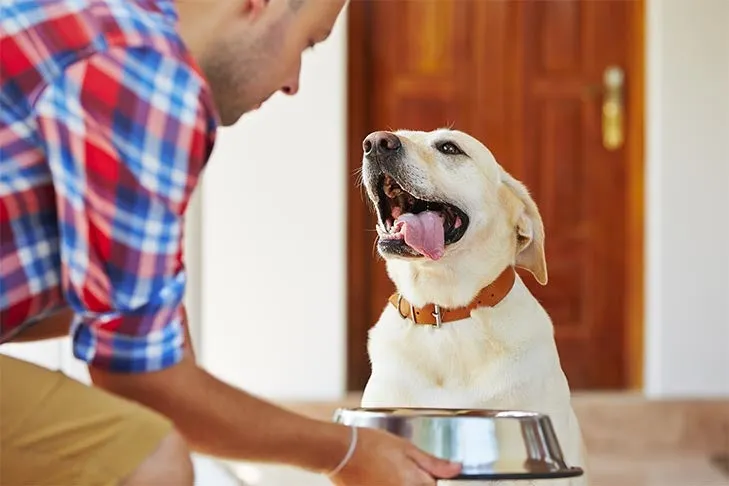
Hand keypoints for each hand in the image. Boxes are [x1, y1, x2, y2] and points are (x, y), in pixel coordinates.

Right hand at [329, 427, 461, 485]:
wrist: (340, 452)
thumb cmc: (372, 445)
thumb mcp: (406, 447)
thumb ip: (433, 462)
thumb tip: (457, 469)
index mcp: (416, 484)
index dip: (434, 478)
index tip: (425, 470)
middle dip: (418, 480)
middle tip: (402, 467)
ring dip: (405, 481)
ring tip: (390, 469)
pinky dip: (390, 482)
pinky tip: (383, 475)